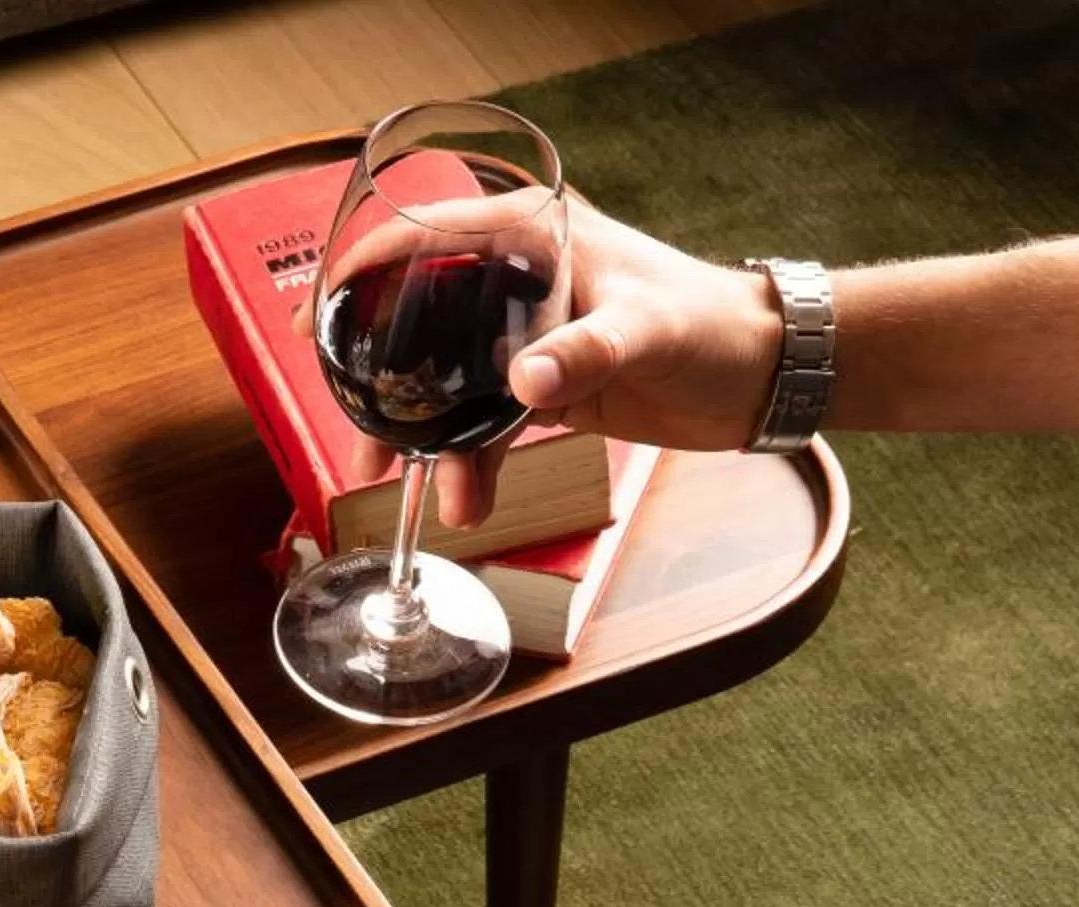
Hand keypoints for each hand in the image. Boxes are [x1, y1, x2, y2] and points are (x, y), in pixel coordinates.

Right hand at [332, 199, 787, 527]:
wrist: (764, 374)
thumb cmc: (713, 324)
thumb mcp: (646, 329)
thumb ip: (584, 352)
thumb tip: (522, 383)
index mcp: (531, 235)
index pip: (423, 235)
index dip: (360, 272)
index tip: (315, 318)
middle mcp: (516, 280)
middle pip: (420, 323)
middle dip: (381, 383)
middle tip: (356, 435)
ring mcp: (525, 336)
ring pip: (447, 382)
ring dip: (423, 439)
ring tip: (399, 488)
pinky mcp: (544, 385)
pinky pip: (484, 422)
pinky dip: (468, 461)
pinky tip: (462, 499)